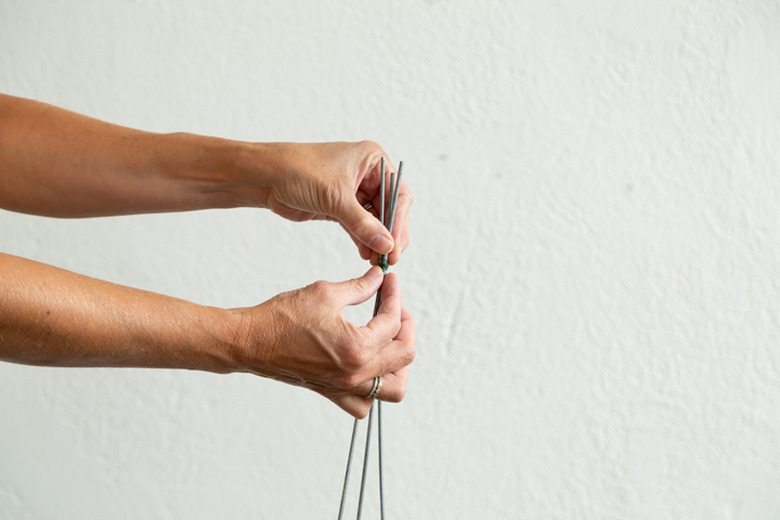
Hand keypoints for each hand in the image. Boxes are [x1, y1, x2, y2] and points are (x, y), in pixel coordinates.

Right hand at [232, 267, 414, 417]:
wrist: (250, 342)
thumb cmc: (281, 319)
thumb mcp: (325, 293)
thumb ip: (359, 287)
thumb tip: (379, 279)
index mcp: (357, 348)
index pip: (393, 322)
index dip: (394, 295)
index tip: (389, 281)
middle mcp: (355, 375)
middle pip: (404, 355)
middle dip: (406, 326)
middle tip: (395, 307)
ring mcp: (344, 388)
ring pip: (393, 388)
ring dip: (399, 363)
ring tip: (389, 339)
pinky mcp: (332, 392)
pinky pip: (366, 403)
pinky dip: (375, 387)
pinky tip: (368, 363)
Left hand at [262, 142, 411, 264]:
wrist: (265, 176)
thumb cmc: (297, 170)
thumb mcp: (335, 197)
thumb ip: (362, 223)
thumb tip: (386, 244)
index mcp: (372, 159)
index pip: (397, 193)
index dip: (399, 221)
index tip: (396, 245)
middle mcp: (366, 174)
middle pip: (389, 209)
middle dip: (388, 234)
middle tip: (389, 257)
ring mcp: (353, 191)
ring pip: (374, 220)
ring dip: (376, 240)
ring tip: (376, 260)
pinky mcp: (340, 206)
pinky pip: (359, 226)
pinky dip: (363, 240)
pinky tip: (365, 254)